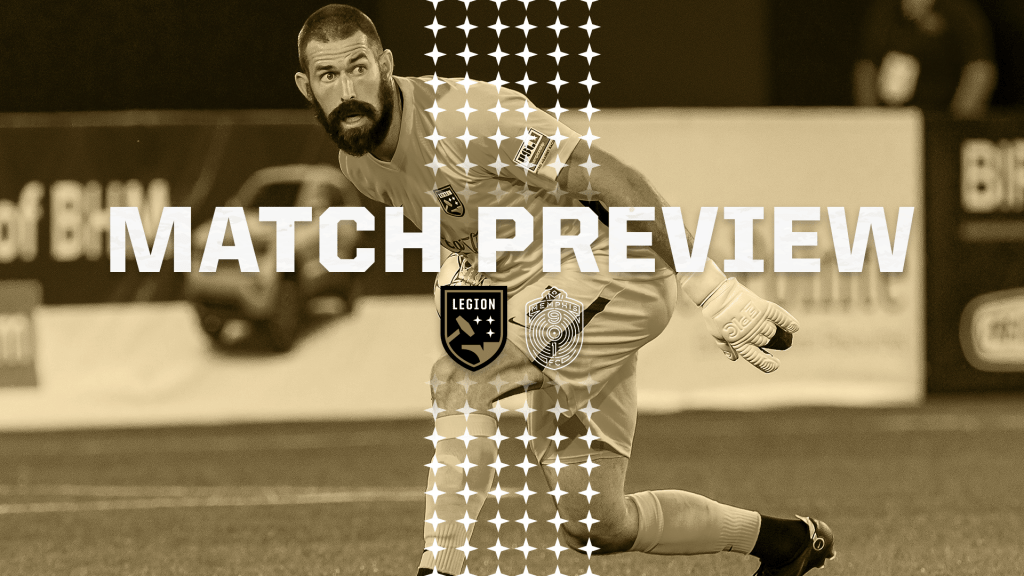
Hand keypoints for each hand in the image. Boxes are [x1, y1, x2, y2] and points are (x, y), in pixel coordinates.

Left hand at [679, 260, 798, 372]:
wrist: (715, 293)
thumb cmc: (714, 315)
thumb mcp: (716, 334)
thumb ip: (726, 347)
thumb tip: (734, 359)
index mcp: (738, 342)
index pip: (756, 358)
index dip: (767, 364)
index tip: (775, 365)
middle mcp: (749, 334)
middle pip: (766, 342)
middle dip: (766, 341)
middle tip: (763, 334)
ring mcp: (756, 320)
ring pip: (772, 331)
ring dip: (772, 330)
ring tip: (765, 324)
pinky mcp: (761, 307)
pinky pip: (778, 316)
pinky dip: (788, 321)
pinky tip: (795, 327)